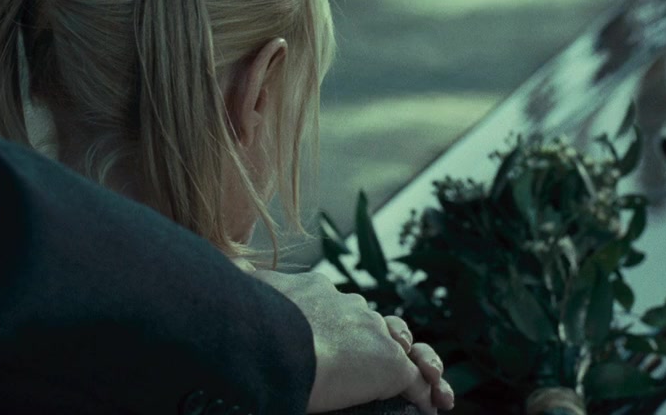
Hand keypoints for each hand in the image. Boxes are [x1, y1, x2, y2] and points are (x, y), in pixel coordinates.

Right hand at [253, 271, 441, 412]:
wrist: (272, 343)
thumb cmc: (250, 324)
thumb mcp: (246, 293)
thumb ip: (246, 280)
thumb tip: (235, 266)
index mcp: (317, 291)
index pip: (338, 306)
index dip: (341, 323)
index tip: (330, 339)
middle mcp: (349, 306)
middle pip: (374, 321)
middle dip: (378, 338)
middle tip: (368, 366)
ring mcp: (372, 333)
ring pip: (401, 344)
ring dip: (411, 361)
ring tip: (416, 381)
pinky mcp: (388, 364)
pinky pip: (414, 380)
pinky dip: (423, 394)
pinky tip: (430, 407)